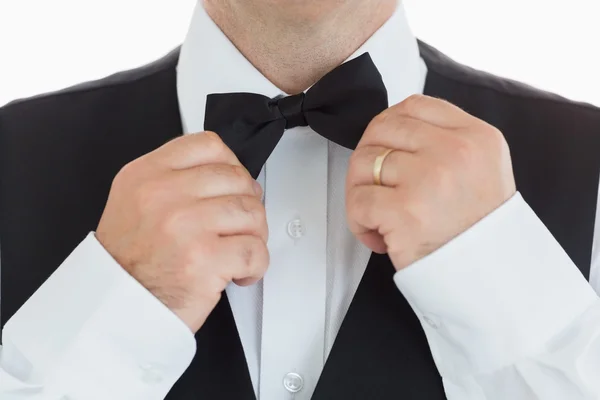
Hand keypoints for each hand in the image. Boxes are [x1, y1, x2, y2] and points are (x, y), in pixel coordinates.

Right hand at [96, 132, 268, 332]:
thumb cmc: (129, 263)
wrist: (115, 309)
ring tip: (239, 250)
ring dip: (255, 235)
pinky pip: (255, 250)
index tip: (234, 184)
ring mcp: (185, 225)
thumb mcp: (134, 202)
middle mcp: (163, 195)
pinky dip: (257, 265)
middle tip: (240, 225)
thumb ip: (174, 179)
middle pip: (236, 178)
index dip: (231, 164)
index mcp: (146, 175)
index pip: (207, 144)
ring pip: (251, 212)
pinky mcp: (205, 259)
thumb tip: (228, 176)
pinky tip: (239, 272)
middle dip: (248, 204)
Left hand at [346, 94, 515, 270]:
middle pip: (382, 129)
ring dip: (360, 192)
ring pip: (363, 162)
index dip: (387, 125)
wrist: (489, 281)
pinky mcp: (405, 211)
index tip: (383, 147)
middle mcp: (455, 151)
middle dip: (368, 158)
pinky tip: (378, 237)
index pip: (414, 106)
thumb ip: (446, 143)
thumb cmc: (477, 232)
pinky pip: (358, 200)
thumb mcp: (483, 170)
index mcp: (477, 137)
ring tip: (378, 217)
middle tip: (374, 186)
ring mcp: (430, 179)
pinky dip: (358, 222)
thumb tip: (393, 128)